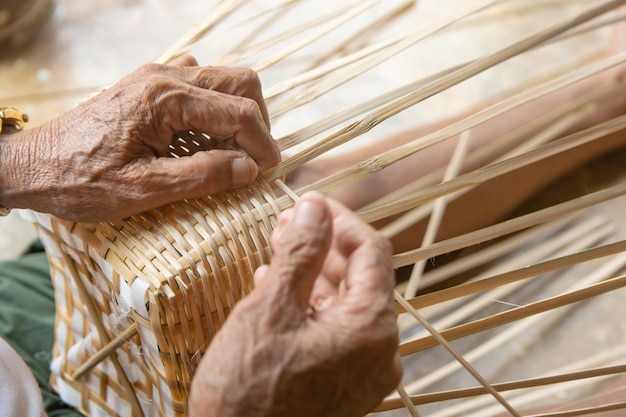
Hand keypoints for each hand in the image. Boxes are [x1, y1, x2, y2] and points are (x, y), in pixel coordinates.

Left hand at [0, 55, 279, 221]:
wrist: (31, 165)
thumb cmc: (80, 181)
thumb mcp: (143, 190)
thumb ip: (202, 176)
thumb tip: (248, 169)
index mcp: (166, 100)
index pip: (239, 111)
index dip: (263, 142)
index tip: (268, 171)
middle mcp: (165, 77)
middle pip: (239, 81)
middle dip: (258, 121)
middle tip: (255, 159)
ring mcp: (156, 76)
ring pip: (222, 78)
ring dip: (239, 112)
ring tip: (234, 152)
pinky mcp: (149, 84)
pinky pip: (199, 82)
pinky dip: (215, 107)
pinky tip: (204, 136)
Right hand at [189, 192, 400, 416]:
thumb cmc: (248, 392)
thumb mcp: (270, 310)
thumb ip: (299, 253)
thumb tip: (314, 207)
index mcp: (371, 327)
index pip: (371, 251)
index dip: (340, 220)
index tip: (309, 203)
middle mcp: (379, 351)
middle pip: (359, 278)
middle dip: (321, 247)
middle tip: (285, 226)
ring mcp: (364, 373)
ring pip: (345, 305)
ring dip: (312, 276)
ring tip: (276, 254)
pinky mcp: (344, 387)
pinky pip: (335, 333)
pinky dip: (310, 308)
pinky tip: (278, 293)